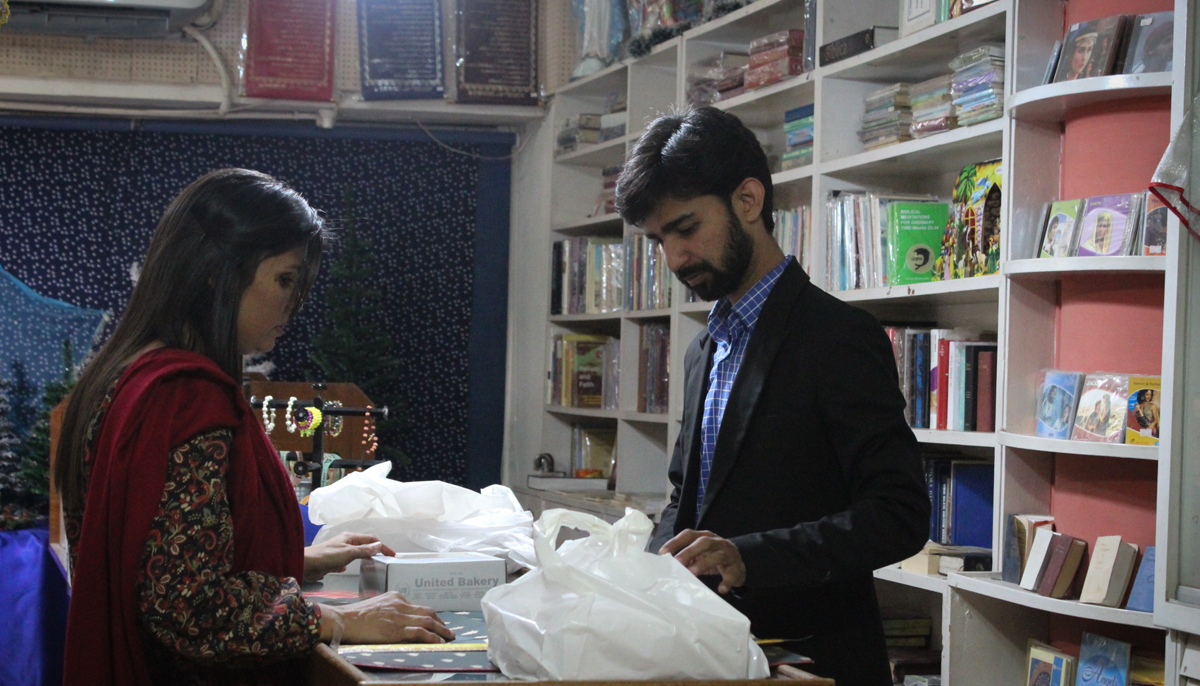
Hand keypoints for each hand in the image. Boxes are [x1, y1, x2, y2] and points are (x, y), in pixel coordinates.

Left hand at [304, 532, 394, 581]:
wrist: (307, 564)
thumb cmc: (328, 556)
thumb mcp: (350, 552)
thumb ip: (365, 549)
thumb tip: (379, 545)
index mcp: (350, 537)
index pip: (371, 539)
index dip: (382, 546)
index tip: (392, 555)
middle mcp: (345, 542)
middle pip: (363, 545)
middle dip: (374, 551)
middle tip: (384, 560)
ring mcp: (338, 551)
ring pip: (354, 553)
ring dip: (363, 556)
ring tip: (371, 564)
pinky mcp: (332, 561)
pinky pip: (344, 561)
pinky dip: (349, 564)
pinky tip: (347, 569)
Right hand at [319, 592, 455, 643]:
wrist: (344, 620)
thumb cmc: (355, 616)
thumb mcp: (377, 605)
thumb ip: (390, 609)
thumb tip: (398, 619)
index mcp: (396, 597)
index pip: (419, 606)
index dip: (431, 616)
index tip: (436, 623)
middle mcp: (401, 604)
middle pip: (428, 612)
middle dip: (440, 622)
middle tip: (448, 631)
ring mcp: (399, 617)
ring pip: (427, 622)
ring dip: (441, 630)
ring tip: (449, 637)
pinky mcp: (396, 630)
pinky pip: (420, 632)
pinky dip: (432, 637)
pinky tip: (438, 642)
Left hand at [659, 529, 745, 593]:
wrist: (737, 564)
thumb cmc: (712, 558)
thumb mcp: (698, 555)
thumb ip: (685, 558)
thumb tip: (665, 566)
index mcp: (704, 536)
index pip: (688, 535)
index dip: (675, 543)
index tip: (663, 554)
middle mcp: (717, 541)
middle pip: (703, 542)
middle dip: (688, 552)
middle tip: (677, 563)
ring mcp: (728, 553)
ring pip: (717, 555)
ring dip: (704, 563)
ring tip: (693, 573)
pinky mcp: (737, 567)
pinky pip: (732, 574)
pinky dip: (727, 581)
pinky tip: (721, 589)